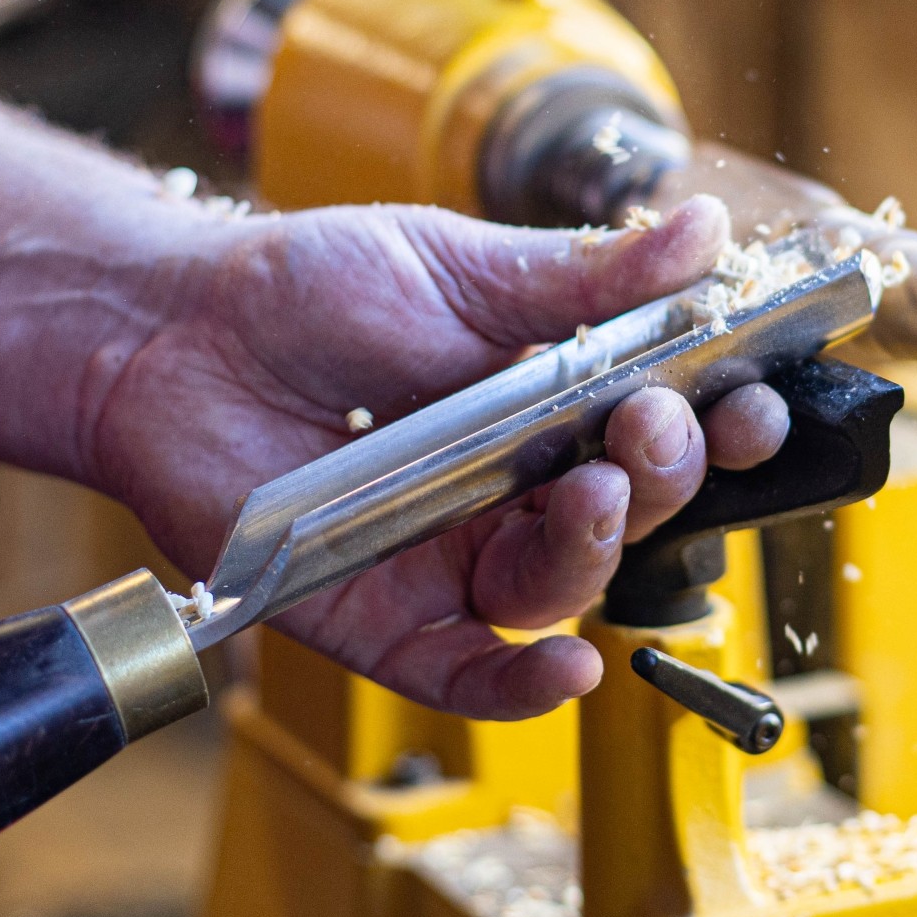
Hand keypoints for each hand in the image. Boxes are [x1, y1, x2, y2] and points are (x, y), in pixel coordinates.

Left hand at [81, 196, 788, 718]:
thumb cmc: (306, 290)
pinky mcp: (380, 616)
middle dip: (662, 475)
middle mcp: (518, 487)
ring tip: (587, 492)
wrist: (167, 331)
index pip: (669, 431)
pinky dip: (516, 688)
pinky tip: (561, 671)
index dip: (722, 428)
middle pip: (632, 515)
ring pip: (560, 590)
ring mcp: (453, 556)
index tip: (748, 402)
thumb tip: (705, 228)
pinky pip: (464, 675)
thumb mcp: (460, 264)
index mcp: (555, 401)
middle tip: (648, 425)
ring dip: (596, 551)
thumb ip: (585, 274)